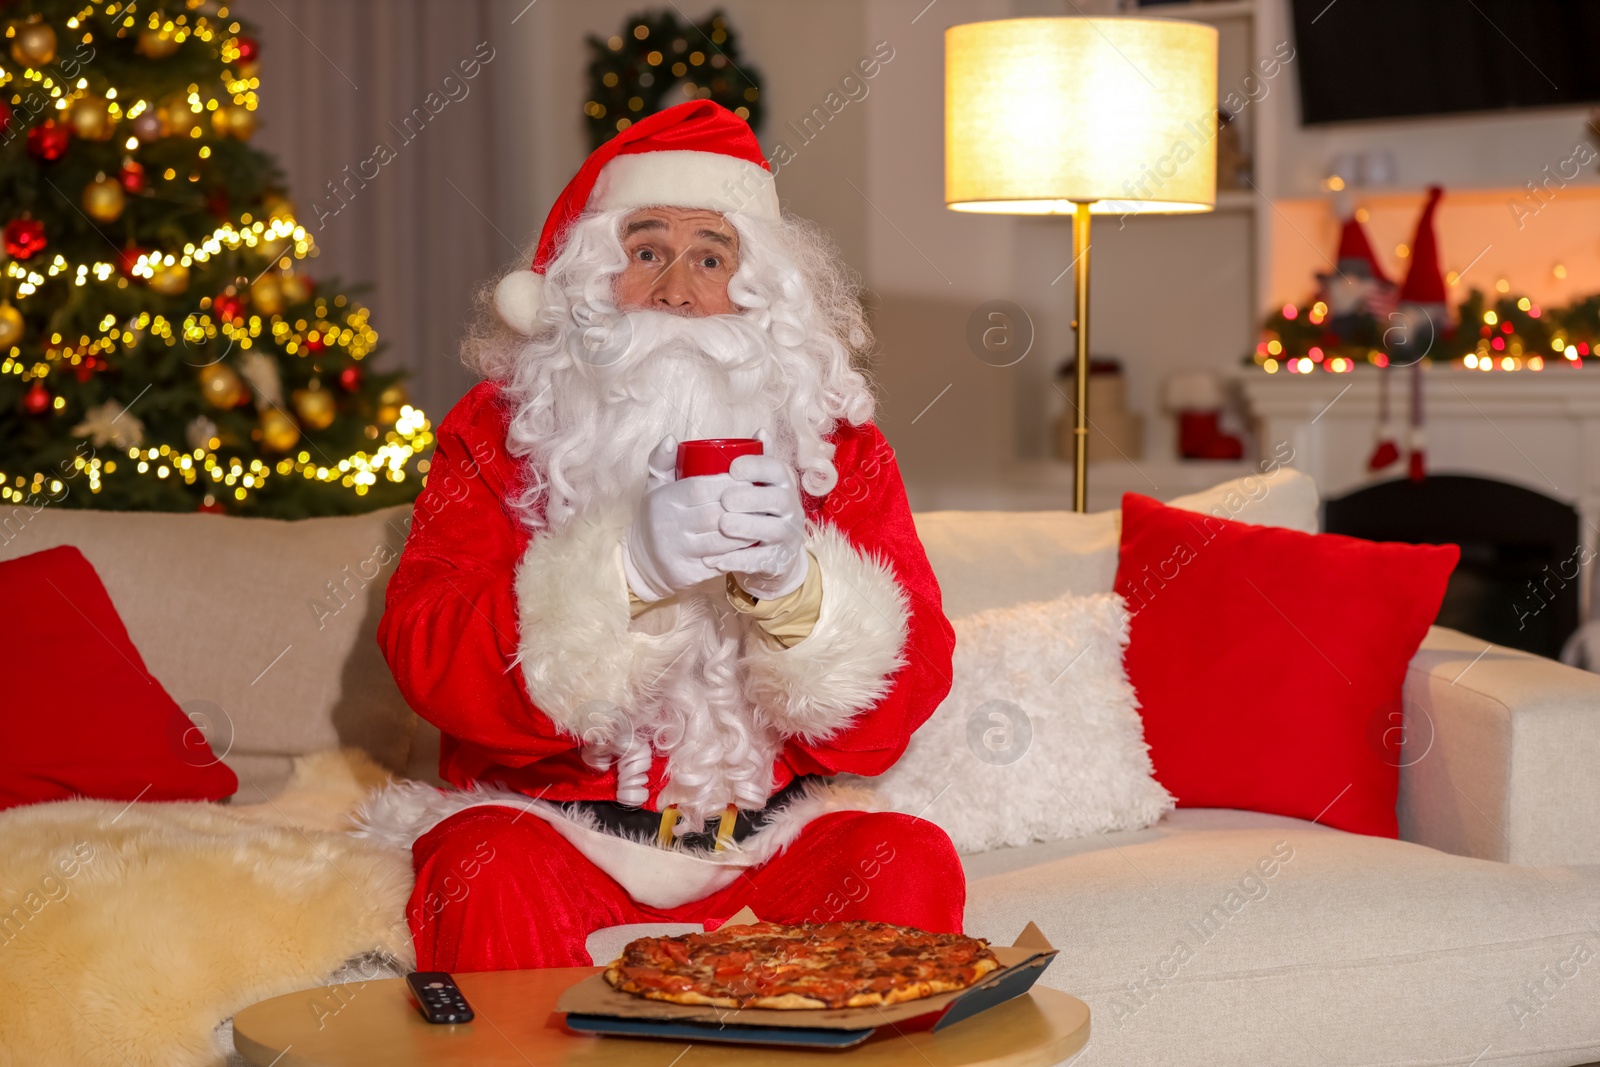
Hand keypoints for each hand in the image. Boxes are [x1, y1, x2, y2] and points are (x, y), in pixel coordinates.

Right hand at [622, 436, 747, 600]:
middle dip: (743, 506)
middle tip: (764, 499)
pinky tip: (753, 542)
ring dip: (747, 530)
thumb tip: (671, 438)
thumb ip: (663, 460)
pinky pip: (721, 562)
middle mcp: (669, 526)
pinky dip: (740, 552)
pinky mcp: (688, 573)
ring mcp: (679, 552)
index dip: (729, 483)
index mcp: (664, 500)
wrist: (641, 561)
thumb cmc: (657, 516)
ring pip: (722, 540)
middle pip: (715, 514)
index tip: (748, 479)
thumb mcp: (654, 487)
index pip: (701, 487)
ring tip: (763, 519)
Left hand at [711, 433, 807, 599]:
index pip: (777, 469)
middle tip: (725, 500)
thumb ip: (754, 460)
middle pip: (778, 499)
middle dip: (751, 498)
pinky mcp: (779, 561)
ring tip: (723, 525)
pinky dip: (738, 561)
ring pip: (773, 530)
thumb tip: (759, 430)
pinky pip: (762, 561)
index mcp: (783, 484)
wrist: (772, 556)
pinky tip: (715, 560)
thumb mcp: (757, 485)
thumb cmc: (755, 511)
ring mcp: (788, 536)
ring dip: (747, 526)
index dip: (757, 466)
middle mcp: (791, 508)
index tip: (732, 467)